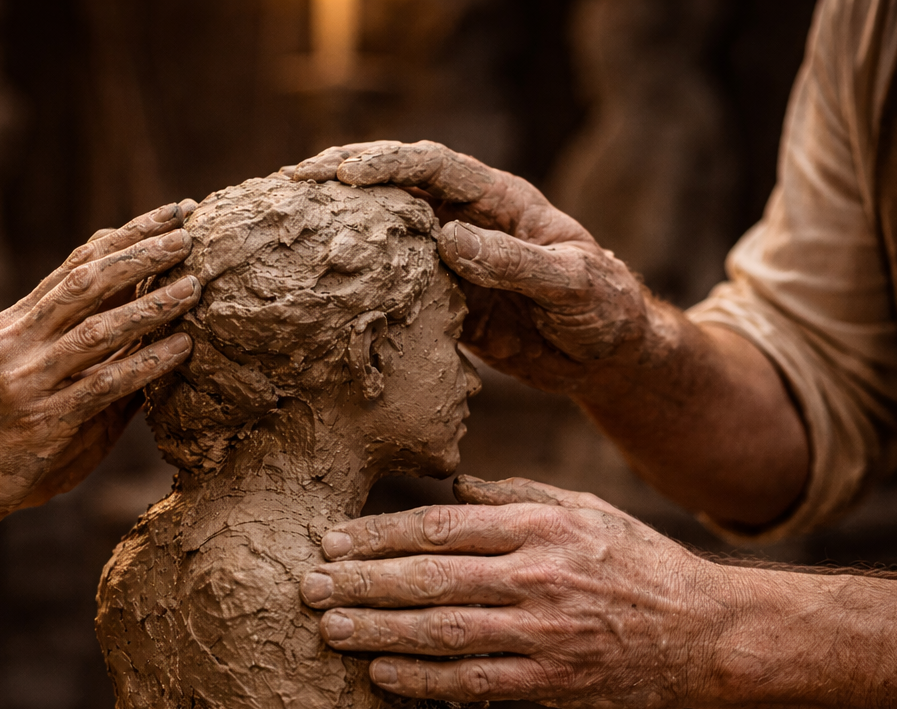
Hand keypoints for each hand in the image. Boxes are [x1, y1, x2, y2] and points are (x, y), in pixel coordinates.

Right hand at [0, 202, 200, 522]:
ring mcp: (28, 377)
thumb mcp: (31, 381)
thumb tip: (149, 333)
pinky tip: (182, 349)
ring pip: (97, 327)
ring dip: (151, 303)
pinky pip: (104, 383)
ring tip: (195, 286)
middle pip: (88, 280)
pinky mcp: (43, 418)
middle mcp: (18, 339)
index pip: (76, 264)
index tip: (170, 215)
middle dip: (142, 251)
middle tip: (190, 233)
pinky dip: (146, 363)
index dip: (126, 235)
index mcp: (15, 324)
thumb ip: (79, 354)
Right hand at [286, 141, 649, 394]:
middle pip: (398, 190)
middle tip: (291, 184)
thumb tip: (447, 240)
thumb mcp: (569, 283)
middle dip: (345, 181)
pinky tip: (320, 289)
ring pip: (388, 237)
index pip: (435, 169)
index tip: (344, 173)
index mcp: (500, 202)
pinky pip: (395, 288)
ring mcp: (453, 263)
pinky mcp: (444, 302)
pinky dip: (360, 285)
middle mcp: (469, 223)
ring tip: (289, 228)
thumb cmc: (603, 307)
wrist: (607, 356)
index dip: (388, 165)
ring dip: (343, 231)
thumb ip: (513, 263)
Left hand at [299, 476, 725, 708]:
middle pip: (431, 577)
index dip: (378, 535)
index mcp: (542, 526)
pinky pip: (474, 681)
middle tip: (308, 587)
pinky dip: (423, 679)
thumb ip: (515, 496)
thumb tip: (451, 486)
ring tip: (328, 629)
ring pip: (443, 632)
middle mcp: (539, 576)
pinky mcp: (553, 682)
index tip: (330, 541)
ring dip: (378, 632)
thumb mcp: (583, 510)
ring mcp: (545, 633)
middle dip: (361, 583)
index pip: (440, 525)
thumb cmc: (636, 562)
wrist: (705, 630)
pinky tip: (381, 674)